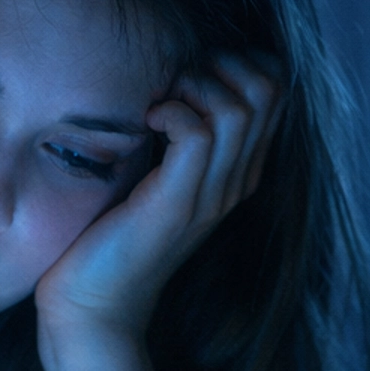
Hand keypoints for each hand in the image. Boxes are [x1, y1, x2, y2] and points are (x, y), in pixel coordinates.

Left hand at [34, 52, 282, 349]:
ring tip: (158, 107)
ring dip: (193, 86)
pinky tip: (145, 125)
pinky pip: (197, 134)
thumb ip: (175, 135)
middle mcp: (236, 181)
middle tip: (174, 85)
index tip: (190, 76)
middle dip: (220, 64)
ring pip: (240, 107)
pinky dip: (170, 112)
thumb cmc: (111, 235)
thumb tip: (170, 74)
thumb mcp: (154, 175)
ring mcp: (211, 196)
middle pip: (270, 89)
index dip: (239, 62)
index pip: (277, 89)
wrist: (93, 308)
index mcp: (237, 171)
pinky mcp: (176, 207)